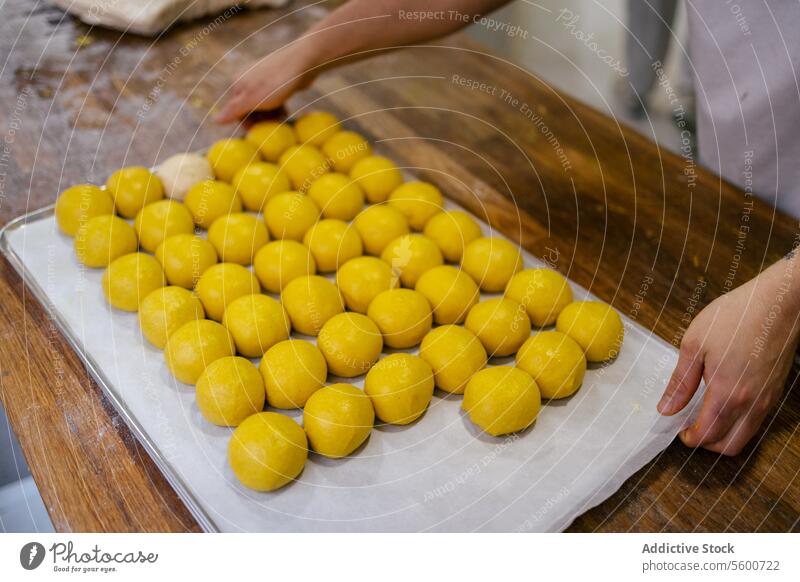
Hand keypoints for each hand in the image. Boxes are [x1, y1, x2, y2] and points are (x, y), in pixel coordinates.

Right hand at [214, 44, 317, 123]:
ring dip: (270, 115)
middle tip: (273, 127)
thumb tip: (214, 121)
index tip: (260, 133)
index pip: (236, 110)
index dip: (247, 124)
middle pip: (250, 107)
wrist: (303, 62)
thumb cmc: (276, 83)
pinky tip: (285, 112)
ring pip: (263, 104)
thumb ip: (234, 111)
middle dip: (260, 120)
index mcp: (237, 82)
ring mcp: (262, 78)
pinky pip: (273, 98)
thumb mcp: (253, 100)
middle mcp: (247, 78)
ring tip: (281, 120)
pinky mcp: (277, 79)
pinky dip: (277, 107)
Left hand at [657, 258, 799, 454]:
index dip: (689, 438)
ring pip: (746, 437)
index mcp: (728, 393)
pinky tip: (723, 404)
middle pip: (729, 446)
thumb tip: (665, 409)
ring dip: (723, 436)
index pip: (708, 434)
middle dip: (706, 443)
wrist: (778, 302)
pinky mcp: (775, 391)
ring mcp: (767, 399)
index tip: (676, 430)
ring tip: (703, 416)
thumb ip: (680, 382)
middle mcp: (751, 403)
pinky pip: (756, 421)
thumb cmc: (734, 317)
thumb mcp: (694, 345)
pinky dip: (738, 424)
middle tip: (689, 427)